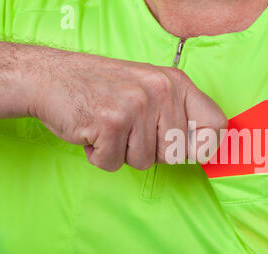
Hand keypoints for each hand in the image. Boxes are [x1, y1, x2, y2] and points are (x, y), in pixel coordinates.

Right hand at [17, 44, 225, 171]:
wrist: (51, 76)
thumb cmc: (103, 88)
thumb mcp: (149, 88)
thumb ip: (176, 113)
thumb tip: (202, 148)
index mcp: (176, 83)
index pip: (216, 124)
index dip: (205, 146)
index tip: (189, 151)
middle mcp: (161, 91)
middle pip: (176, 153)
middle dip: (151, 152)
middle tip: (130, 131)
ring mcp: (137, 105)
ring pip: (144, 162)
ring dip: (122, 153)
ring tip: (109, 127)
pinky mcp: (111, 122)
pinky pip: (114, 162)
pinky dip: (100, 155)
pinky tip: (94, 132)